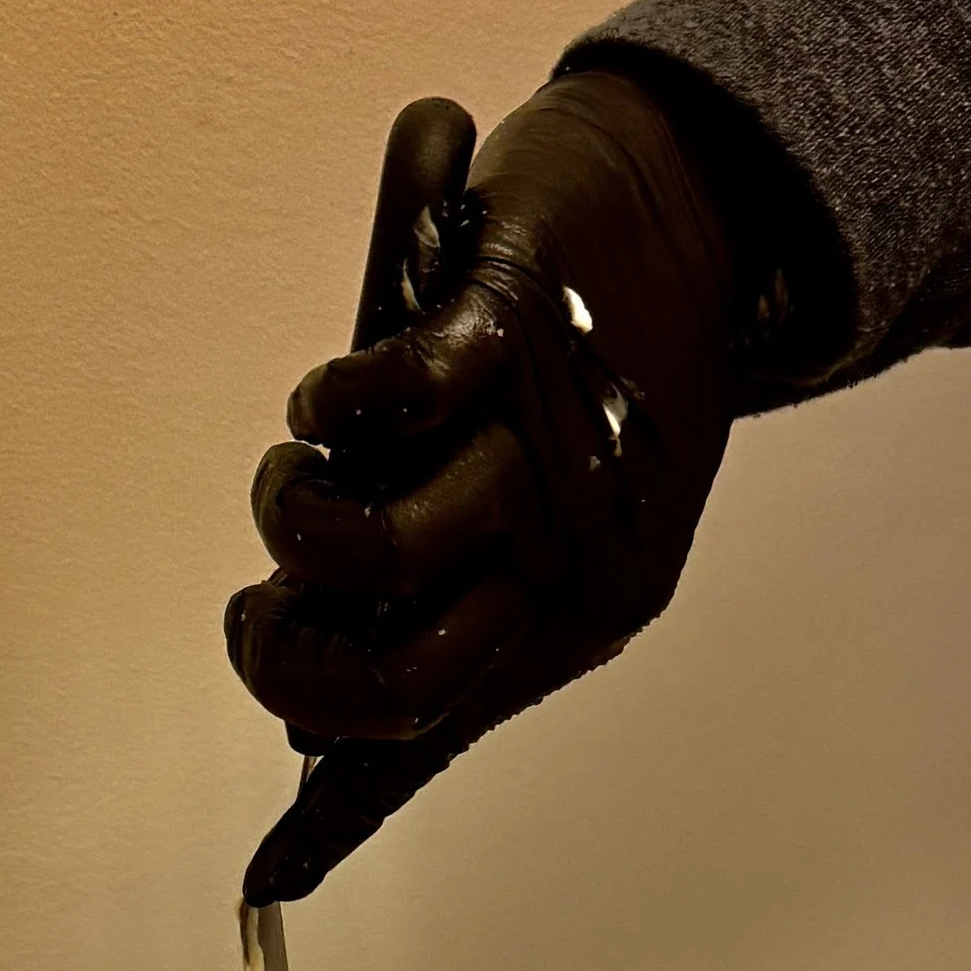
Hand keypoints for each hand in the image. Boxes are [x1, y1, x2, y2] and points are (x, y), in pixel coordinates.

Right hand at [228, 65, 742, 900]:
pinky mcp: (509, 323)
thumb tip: (312, 749)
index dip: (319, 750)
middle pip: (389, 683)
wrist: (709, 202)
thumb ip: (445, 601)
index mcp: (574, 613)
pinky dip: (331, 403)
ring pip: (376, 550)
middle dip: (289, 643)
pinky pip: (388, 399)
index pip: (421, 729)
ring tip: (310, 456)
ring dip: (297, 510)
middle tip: (278, 573)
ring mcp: (543, 444)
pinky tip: (335, 396)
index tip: (261, 767)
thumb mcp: (547, 512)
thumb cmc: (600, 367)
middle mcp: (567, 553)